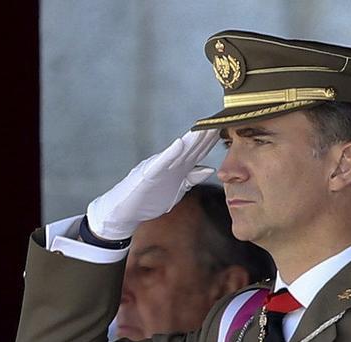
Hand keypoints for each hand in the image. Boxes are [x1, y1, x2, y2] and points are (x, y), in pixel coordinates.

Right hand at [86, 130, 218, 240]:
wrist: (124, 211)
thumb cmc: (148, 200)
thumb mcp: (176, 190)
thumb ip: (191, 178)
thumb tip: (209, 169)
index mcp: (178, 168)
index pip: (198, 152)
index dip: (211, 141)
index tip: (227, 129)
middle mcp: (169, 164)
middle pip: (191, 148)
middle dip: (205, 136)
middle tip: (221, 120)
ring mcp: (158, 168)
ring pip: (178, 152)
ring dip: (191, 140)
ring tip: (204, 128)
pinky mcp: (147, 175)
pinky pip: (160, 163)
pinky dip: (170, 154)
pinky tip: (179, 145)